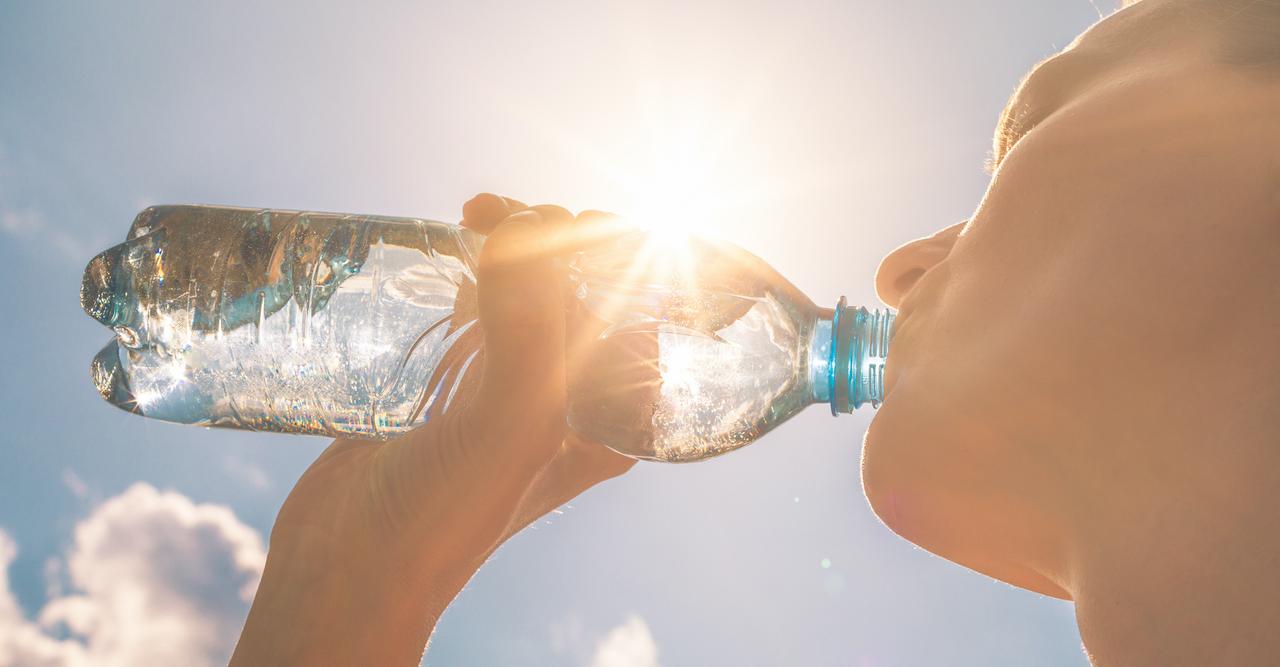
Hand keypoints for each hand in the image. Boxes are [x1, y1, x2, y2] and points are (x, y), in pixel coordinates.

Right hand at [231, 194, 635, 665]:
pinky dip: (471, 266)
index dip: (612, 252)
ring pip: (529, 288)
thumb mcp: (510, 429)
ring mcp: (508, 385)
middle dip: (556, 236)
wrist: (347, 567)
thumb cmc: (443, 517)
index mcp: (610, 415)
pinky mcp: (452, 378)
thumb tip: (527, 228)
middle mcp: (569, 397)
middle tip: (505, 216)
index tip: (564, 220)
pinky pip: (477, 303)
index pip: (637, 308)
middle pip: (582, 288)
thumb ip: (530, 331)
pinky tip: (454, 241)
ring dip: (513, 241)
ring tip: (476, 215)